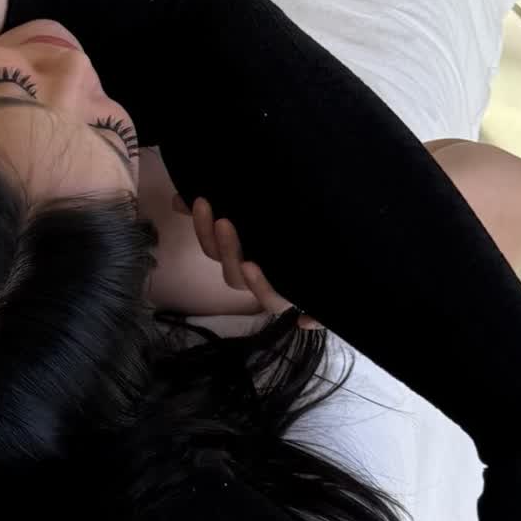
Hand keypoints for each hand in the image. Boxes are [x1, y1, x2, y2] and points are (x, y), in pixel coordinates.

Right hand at [172, 195, 324, 330]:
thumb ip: (215, 213)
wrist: (340, 255)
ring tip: (250, 263)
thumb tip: (179, 201)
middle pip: (235, 277)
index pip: (216, 252)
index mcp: (245, 259)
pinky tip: (304, 320)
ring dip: (256, 285)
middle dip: (226, 250)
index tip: (200, 202)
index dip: (204, 232)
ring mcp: (289, 292)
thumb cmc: (293, 229)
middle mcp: (264, 279)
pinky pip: (316, 316)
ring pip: (268, 300)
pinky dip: (312, 319)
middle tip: (224, 221)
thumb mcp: (255, 216)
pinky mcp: (318, 301)